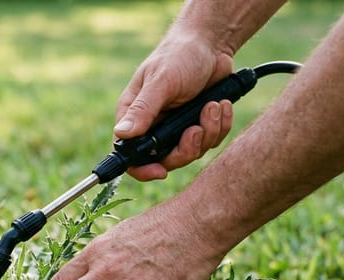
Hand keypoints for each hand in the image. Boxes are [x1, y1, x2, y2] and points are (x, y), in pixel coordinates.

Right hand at [114, 32, 234, 180]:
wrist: (212, 44)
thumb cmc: (180, 55)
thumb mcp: (161, 81)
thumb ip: (143, 109)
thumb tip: (122, 133)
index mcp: (135, 117)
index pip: (129, 156)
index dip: (143, 169)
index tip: (160, 171)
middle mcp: (153, 126)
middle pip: (165, 160)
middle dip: (186, 149)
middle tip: (197, 129)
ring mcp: (176, 128)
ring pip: (191, 153)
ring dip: (208, 132)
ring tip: (214, 105)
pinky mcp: (198, 125)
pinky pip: (210, 141)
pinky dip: (220, 126)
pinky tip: (222, 105)